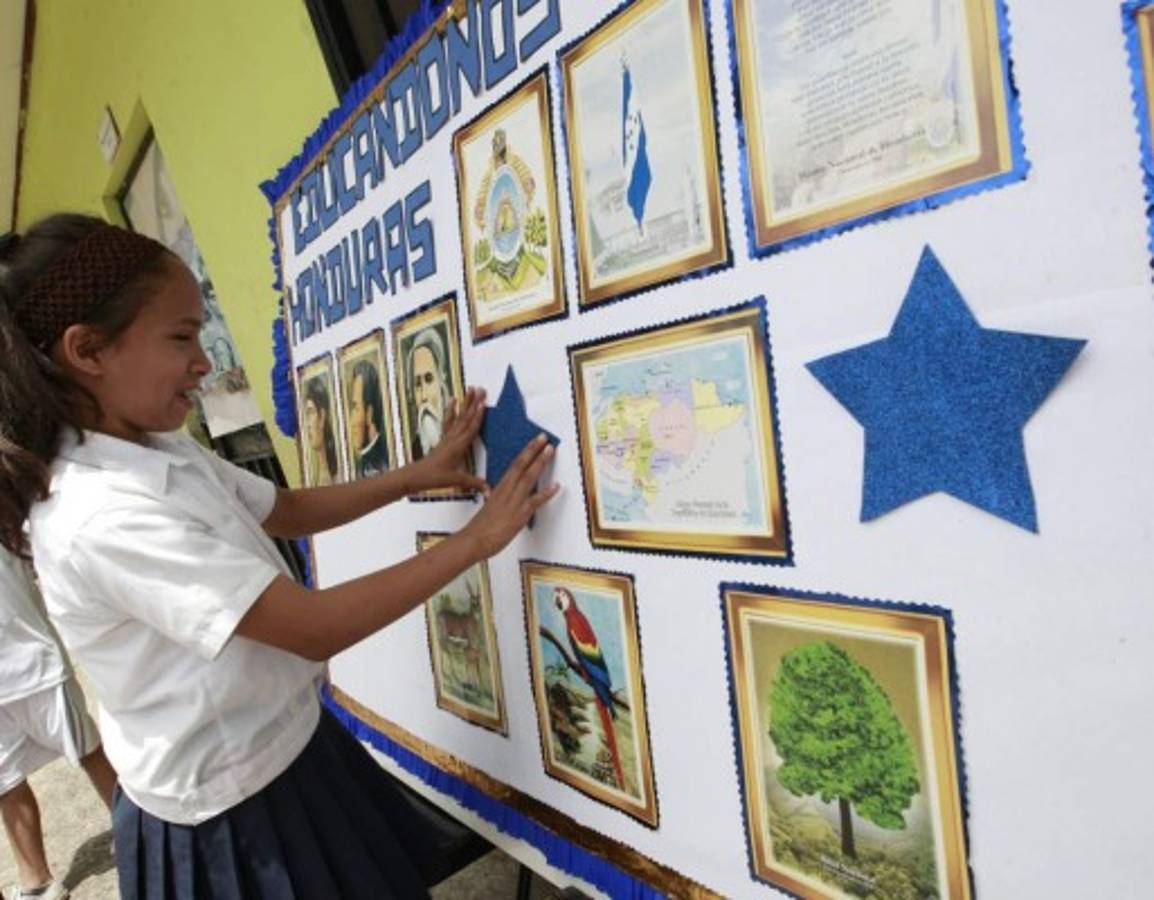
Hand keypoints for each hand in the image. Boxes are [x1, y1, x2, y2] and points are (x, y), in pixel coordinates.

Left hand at [409, 387, 487, 494]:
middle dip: (474, 403)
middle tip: (481, 388)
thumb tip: (491, 491)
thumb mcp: (455, 481)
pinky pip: (449, 421)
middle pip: (465, 417)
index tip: (484, 402)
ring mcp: (447, 438)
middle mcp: (453, 439)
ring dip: (465, 403)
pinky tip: (452, 401)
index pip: (471, 428)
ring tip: (469, 389)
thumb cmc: (434, 478)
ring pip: (458, 417)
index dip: (478, 415)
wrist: (415, 477)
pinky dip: (452, 410)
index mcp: (458, 446)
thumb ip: (474, 483)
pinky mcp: (443, 439)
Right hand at [462, 434, 559, 559]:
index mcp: (500, 487)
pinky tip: (556, 486)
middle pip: (522, 465)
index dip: (527, 451)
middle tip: (544, 437)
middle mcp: (507, 491)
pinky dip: (546, 493)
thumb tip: (511, 493)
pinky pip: (535, 501)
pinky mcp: (519, 515)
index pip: (515, 464)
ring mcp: (513, 502)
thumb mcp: (492, 505)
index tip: (535, 441)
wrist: (474, 540)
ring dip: (540, 462)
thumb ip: (504, 497)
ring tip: (550, 450)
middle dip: (534, 449)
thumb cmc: (481, 526)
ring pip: (528, 477)